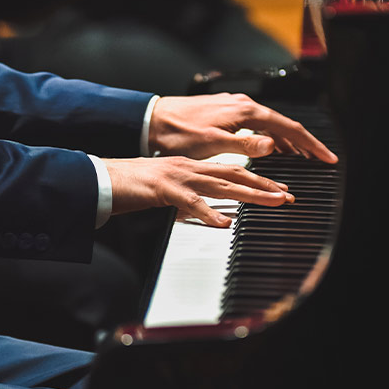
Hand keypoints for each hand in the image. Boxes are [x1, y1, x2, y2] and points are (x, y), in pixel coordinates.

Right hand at [103, 156, 293, 226]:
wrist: (100, 178)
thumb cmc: (129, 186)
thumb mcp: (166, 190)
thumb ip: (188, 198)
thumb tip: (206, 211)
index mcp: (190, 166)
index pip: (231, 170)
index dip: (258, 179)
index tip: (279, 189)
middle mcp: (188, 167)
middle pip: (235, 174)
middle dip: (265, 185)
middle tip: (288, 196)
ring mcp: (177, 176)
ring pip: (221, 184)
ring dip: (251, 194)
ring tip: (273, 202)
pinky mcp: (163, 189)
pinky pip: (191, 202)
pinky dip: (210, 212)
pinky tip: (225, 222)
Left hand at [148, 93, 338, 163]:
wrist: (154, 120)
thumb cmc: (179, 132)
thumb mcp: (213, 143)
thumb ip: (246, 144)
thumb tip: (273, 146)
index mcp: (246, 111)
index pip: (289, 128)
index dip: (310, 144)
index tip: (326, 157)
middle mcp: (244, 105)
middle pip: (285, 124)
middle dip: (305, 142)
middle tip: (321, 159)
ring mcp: (236, 107)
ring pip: (272, 124)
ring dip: (289, 140)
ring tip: (303, 156)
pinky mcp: (228, 112)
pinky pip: (259, 124)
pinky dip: (272, 136)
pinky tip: (273, 147)